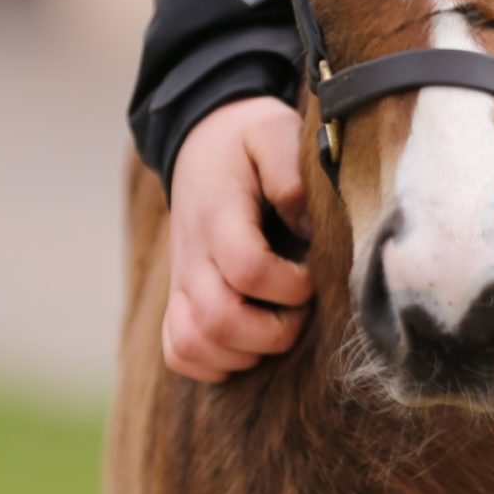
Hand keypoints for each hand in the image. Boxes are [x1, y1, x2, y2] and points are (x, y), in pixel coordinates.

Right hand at [163, 96, 313, 381]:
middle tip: (302, 312)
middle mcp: (192, 255)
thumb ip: (290, 172)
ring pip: (193, 344)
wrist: (200, 140)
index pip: (247, 269)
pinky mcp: (178, 297)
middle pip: (219, 320)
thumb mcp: (273, 132)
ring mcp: (181, 281)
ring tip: (277, 328)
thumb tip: (307, 229)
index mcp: (219, 215)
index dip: (290, 285)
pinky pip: (179, 350)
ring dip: (244, 352)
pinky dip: (213, 362)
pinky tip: (248, 343)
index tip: (314, 276)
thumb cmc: (246, 140)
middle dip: (274, 331)